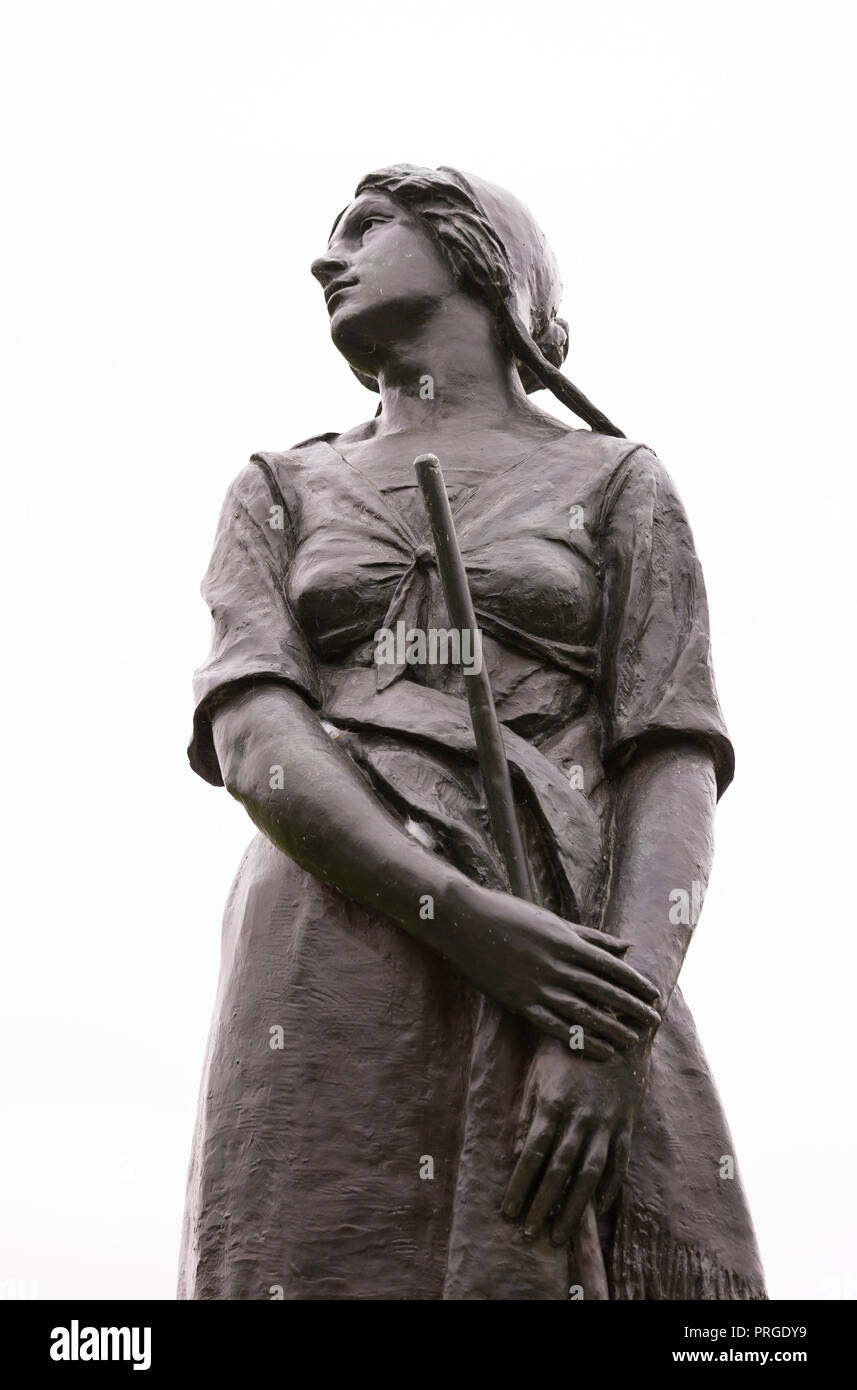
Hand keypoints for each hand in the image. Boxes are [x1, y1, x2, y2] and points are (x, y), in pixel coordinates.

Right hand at [438, 880, 659, 1057]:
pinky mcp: (520, 1003)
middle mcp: (558, 966)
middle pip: (605, 993)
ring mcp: (538, 986)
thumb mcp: (554, 921)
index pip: (613, 968)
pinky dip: (581, 1041)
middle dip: (633, 1010)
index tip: (654, 996)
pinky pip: (557, 1027)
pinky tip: (600, 1051)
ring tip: (632, 1043)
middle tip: (654, 1023)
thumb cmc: (511, 916)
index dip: (637, 984)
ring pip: (585, 1014)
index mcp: (568, 942)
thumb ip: (591, 937)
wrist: (465, 921)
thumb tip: (627, 947)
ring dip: (612, 1030)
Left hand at [502, 1036, 652, 1242]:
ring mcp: (606, 1121)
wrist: (613, 1027)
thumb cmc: (566, 1049)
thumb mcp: (539, 1072)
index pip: (533, 1153)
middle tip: (530, 1235)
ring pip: (590, 1173)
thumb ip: (528, 1111)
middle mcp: (580, 1116)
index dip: (520, 1185)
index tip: (507, 1212)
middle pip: (559, 1170)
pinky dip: (609, 1187)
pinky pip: (619, 1162)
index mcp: (553, 1102)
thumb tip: (517, 1150)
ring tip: (561, 1234)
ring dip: (575, 1207)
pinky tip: (598, 1208)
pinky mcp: (626, 1122)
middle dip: (543, 1205)